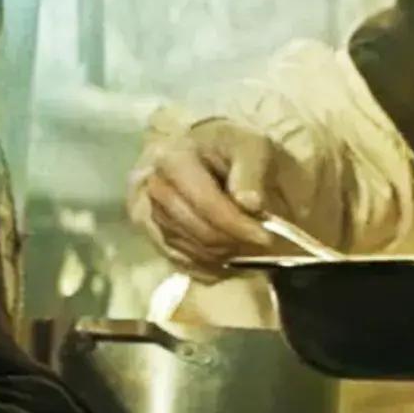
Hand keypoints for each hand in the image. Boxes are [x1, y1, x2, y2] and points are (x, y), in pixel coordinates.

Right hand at [127, 119, 281, 277]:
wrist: (214, 153)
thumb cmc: (233, 149)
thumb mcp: (252, 147)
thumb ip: (252, 172)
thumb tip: (250, 203)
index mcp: (174, 157)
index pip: (204, 202)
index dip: (236, 224)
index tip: (266, 237)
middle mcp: (152, 185)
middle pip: (195, 229)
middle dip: (231, 241)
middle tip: (260, 245)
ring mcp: (147, 210)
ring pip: (187, 248)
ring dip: (221, 254)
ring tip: (246, 247)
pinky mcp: (152, 233)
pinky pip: (179, 260)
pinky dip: (207, 265)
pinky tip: (228, 258)